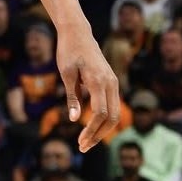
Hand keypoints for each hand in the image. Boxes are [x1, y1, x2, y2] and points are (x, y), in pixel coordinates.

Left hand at [55, 25, 119, 151]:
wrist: (78, 33)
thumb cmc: (68, 52)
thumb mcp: (66, 74)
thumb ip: (72, 97)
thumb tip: (75, 120)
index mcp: (98, 81)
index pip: (100, 113)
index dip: (91, 130)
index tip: (80, 142)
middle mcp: (110, 83)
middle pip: (112, 117)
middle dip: (99, 135)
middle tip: (83, 147)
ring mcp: (113, 82)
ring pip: (115, 113)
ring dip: (102, 130)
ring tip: (86, 141)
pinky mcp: (111, 82)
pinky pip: (112, 106)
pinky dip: (104, 120)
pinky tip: (91, 128)